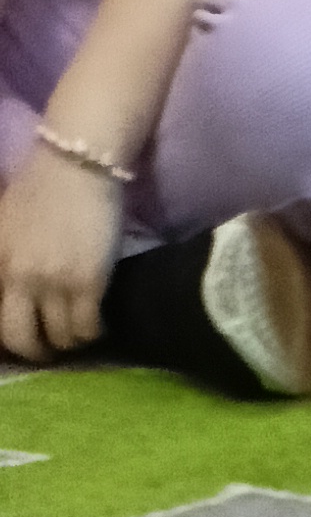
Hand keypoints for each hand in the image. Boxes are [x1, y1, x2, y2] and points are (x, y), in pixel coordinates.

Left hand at [0, 140, 124, 361]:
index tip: (24, 338)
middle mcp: (18, 275)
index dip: (7, 337)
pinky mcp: (87, 284)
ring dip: (69, 339)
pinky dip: (93, 332)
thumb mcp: (5, 223)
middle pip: (20, 338)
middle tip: (49, 347)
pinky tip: (96, 321)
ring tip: (77, 328)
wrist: (77, 165)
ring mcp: (54, 282)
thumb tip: (10, 292)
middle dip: (35, 350)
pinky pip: (88, 329)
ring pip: (60, 338)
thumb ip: (5, 258)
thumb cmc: (40, 187)